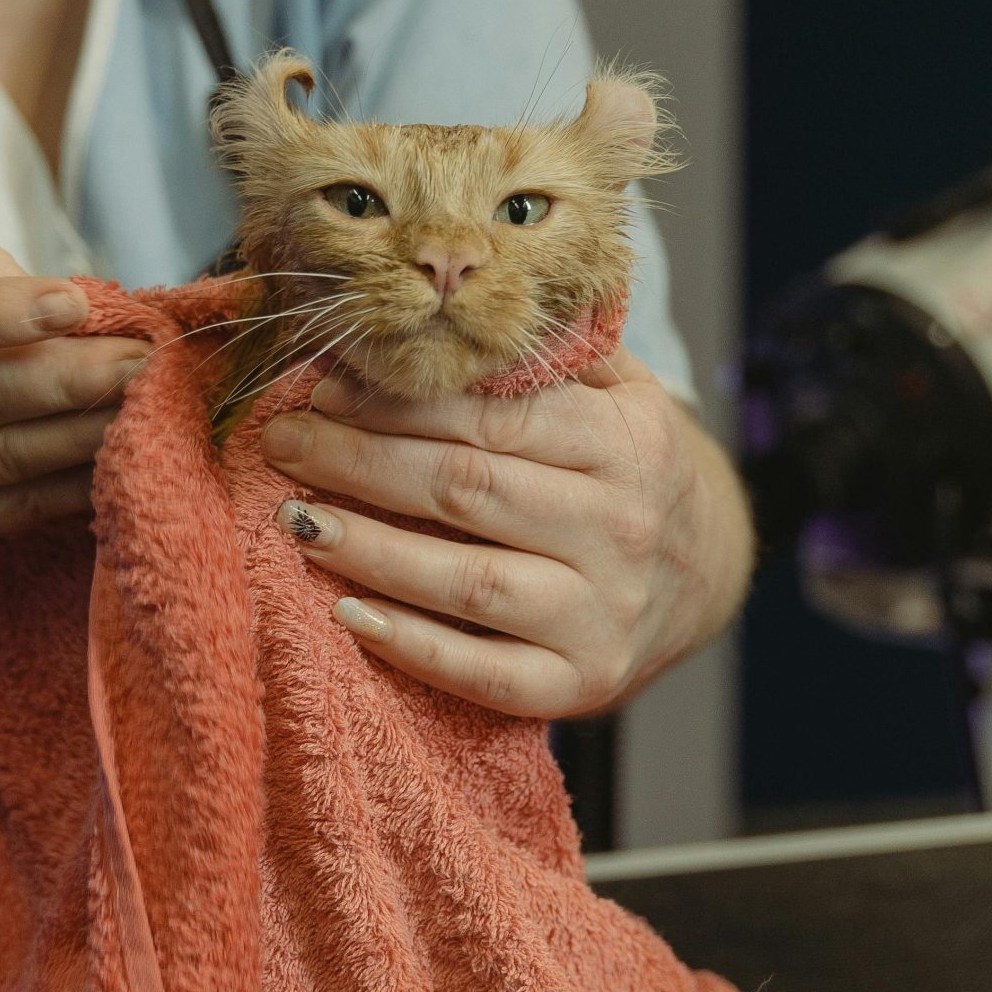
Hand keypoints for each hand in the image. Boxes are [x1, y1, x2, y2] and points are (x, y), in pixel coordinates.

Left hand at [258, 346, 753, 716]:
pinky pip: (486, 674)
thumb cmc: (633, 468)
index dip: (399, 405)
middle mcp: (619, 528)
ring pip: (469, 582)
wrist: (708, 573)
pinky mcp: (582, 682)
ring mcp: (601, 613)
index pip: (495, 418)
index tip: (324, 392)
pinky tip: (347, 615)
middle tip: (283, 445)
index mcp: (626, 444)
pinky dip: (412, 647)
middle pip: (467, 489)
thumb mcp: (623, 394)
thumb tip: (446, 308)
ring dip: (371, 551)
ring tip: (296, 521)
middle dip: (360, 463)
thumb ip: (552, 353)